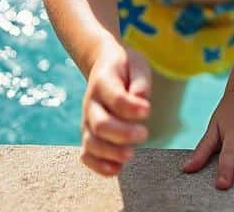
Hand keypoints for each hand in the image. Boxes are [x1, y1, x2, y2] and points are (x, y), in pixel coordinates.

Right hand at [79, 44, 150, 175]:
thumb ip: (140, 80)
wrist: (104, 65)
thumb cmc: (126, 67)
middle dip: (122, 134)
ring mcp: (87, 120)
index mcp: (103, 82)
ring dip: (110, 153)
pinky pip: (86, 154)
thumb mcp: (137, 64)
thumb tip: (141, 98)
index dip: (130, 107)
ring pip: (92, 142)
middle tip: (144, 134)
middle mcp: (91, 103)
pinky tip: (116, 169)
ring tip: (130, 155)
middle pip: (100, 124)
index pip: (114, 98)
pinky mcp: (89, 134)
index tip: (147, 110)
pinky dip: (98, 165)